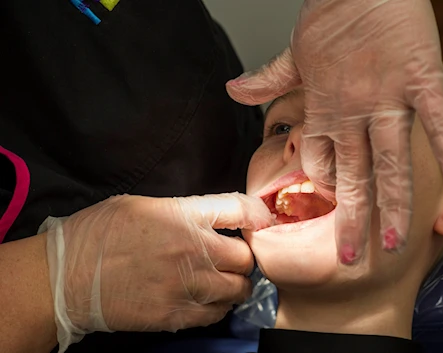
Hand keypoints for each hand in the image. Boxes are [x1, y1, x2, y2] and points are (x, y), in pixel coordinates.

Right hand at [42, 193, 272, 351]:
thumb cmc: (98, 234)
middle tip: (232, 259)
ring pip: (238, 289)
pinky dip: (218, 307)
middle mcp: (192, 249)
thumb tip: (211, 218)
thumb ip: (183, 210)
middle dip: (243, 257)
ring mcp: (186, 285)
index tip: (259, 224)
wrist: (64, 277)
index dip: (257, 216)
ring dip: (235, 285)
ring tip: (222, 282)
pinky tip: (206, 300)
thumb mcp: (141, 205)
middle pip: (246, 256)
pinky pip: (216, 314)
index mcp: (183, 216)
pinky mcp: (174, 315)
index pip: (240, 209)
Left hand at [226, 0, 442, 263]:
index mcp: (323, 107)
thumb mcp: (294, 51)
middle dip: (352, 220)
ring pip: (392, 164)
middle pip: (353, 177)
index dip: (322, 188)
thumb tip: (233, 90)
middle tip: (352, 257)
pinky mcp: (421, 82)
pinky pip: (438, 123)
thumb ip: (268, 78)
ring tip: (396, 242)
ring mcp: (388, 101)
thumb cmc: (332, 14)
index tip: (329, 209)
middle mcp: (352, 113)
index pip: (318, 162)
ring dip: (394, 206)